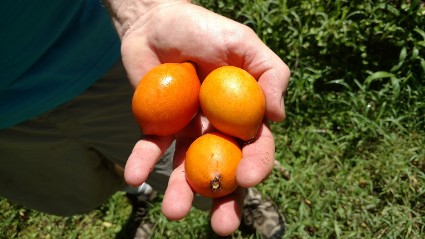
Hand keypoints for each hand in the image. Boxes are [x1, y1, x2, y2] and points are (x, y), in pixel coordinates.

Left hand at [115, 1, 289, 235]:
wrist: (156, 21)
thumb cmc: (204, 29)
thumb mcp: (243, 43)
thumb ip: (270, 74)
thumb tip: (277, 117)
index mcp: (244, 112)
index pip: (256, 146)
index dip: (255, 165)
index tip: (246, 178)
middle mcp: (218, 127)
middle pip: (225, 168)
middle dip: (225, 199)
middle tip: (222, 227)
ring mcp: (188, 129)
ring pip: (187, 167)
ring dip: (181, 191)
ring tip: (171, 212)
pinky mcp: (158, 125)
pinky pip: (151, 147)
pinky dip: (143, 162)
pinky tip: (134, 178)